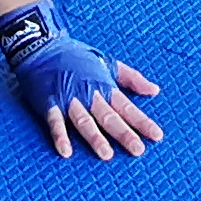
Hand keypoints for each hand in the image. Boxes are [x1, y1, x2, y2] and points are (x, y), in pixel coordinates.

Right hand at [0, 0, 163, 158]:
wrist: (42, 46)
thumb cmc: (77, 56)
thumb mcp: (107, 62)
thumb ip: (131, 78)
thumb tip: (155, 90)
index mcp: (104, 85)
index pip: (127, 107)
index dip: (142, 121)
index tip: (157, 136)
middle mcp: (89, 93)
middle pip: (109, 116)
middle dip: (124, 133)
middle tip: (138, 150)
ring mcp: (69, 98)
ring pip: (84, 120)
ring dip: (95, 137)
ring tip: (107, 155)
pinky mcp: (50, 102)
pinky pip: (55, 121)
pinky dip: (60, 136)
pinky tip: (66, 152)